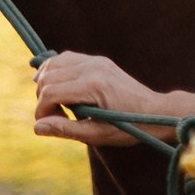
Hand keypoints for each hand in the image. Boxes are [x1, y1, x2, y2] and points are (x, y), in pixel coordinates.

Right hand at [34, 51, 153, 145]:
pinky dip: (54, 71)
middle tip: (57, 116)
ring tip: (56, 103)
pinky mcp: (97, 60)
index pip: (50, 93)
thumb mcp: (97, 135)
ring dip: (45, 84)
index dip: (42, 111)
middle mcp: (92, 67)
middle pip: (47, 78)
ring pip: (52, 65)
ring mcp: (95, 61)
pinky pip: (64, 59)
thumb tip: (36, 127)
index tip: (48, 124)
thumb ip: (65, 129)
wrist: (158, 113)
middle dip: (43, 99)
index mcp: (93, 86)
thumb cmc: (130, 127)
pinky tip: (56, 86)